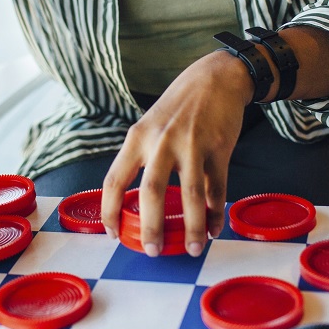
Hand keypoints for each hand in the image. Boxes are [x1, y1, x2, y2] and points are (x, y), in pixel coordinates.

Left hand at [101, 50, 254, 256]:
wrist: (216, 77)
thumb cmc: (177, 107)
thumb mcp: (149, 126)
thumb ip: (141, 158)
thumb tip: (135, 201)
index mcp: (137, 138)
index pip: (113, 180)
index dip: (109, 211)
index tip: (112, 233)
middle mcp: (162, 141)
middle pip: (152, 192)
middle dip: (151, 227)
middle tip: (151, 251)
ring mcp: (193, 145)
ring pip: (191, 195)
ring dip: (192, 227)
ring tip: (192, 250)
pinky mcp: (219, 148)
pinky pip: (217, 188)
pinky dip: (215, 213)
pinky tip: (213, 230)